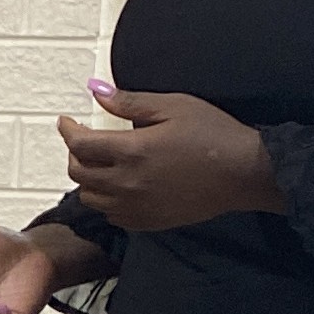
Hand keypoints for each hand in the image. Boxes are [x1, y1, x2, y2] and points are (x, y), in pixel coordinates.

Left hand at [58, 82, 284, 232]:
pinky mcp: (150, 222)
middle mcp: (127, 184)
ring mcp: (138, 207)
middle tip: (83, 140)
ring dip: (88, 179)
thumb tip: (95, 91)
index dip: (67, 130)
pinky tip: (119, 186)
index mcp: (131, 152)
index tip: (67, 121)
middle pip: (79, 173)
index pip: (79, 144)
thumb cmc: (214, 134)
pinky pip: (113, 215)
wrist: (245, 173)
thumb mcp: (172, 107)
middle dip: (74, 154)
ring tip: (99, 163)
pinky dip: (106, 200)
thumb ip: (129, 103)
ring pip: (92, 198)